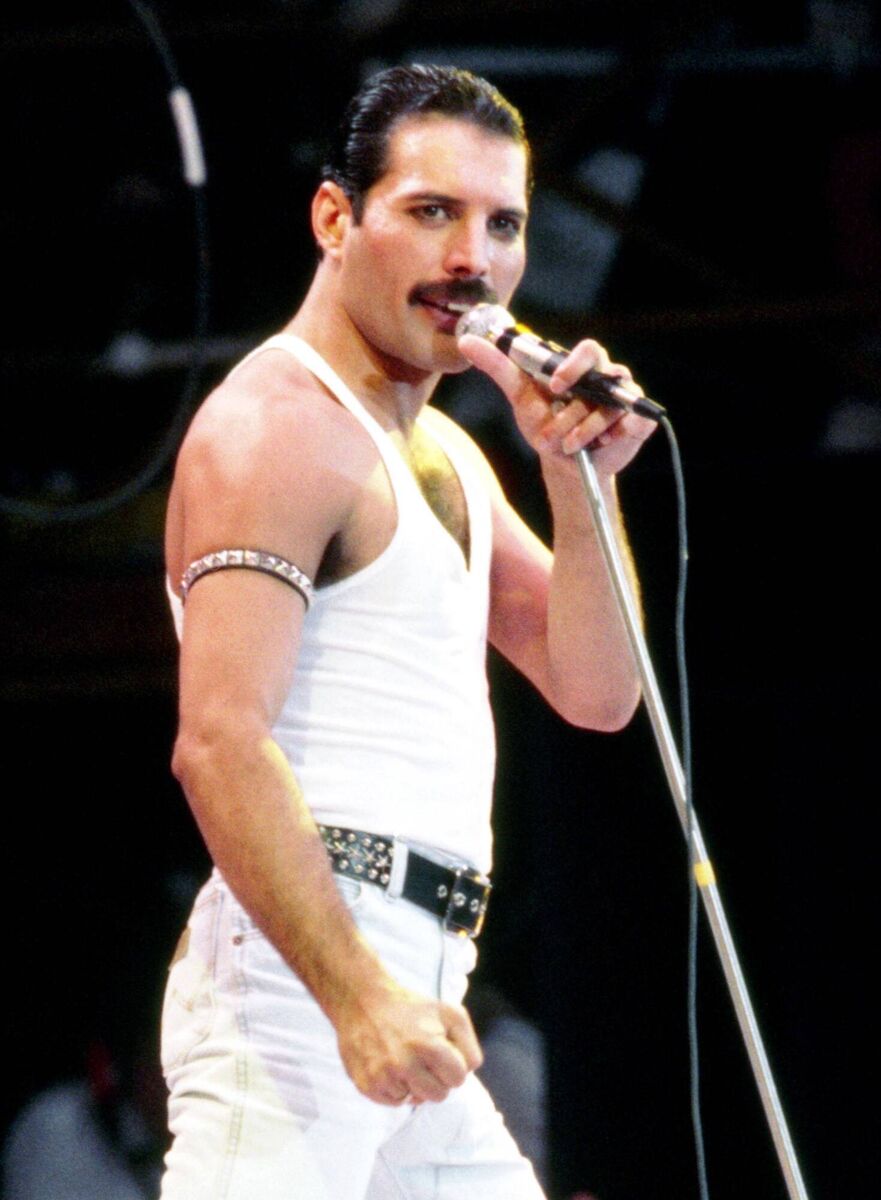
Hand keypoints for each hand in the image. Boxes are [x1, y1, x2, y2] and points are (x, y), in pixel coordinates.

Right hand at [335, 982, 482, 1105]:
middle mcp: (404, 1065)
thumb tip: (466, 1073)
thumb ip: (468, 1045)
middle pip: (439, 1095)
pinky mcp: (367, 1086)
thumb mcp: (450, 1014)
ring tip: (405, 1059)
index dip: (454, 1065)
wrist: (362, 1002)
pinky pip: (394, 1102)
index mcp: (429, 1046)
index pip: (459, 1078)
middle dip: (436, 1078)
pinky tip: (390, 1066)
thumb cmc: (411, 1009)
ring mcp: (384, 1078)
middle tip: (423, 1057)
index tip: (443, 1051)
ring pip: (416, 1100)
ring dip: (415, 1084)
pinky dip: (396, 1088)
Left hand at [458, 332, 655, 476]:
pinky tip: (602, 445)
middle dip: (577, 409)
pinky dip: (617, 435)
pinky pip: (635, 423)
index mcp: (582, 367)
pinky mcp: (637, 423)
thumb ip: (498, 367)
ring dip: (588, 429)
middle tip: (558, 432)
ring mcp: (625, 400)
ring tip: (569, 446)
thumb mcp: (520, 395)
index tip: (554, 386)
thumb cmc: (544, 422)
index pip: (588, 351)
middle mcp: (608, 378)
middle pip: (603, 378)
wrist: (564, 461)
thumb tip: (466, 341)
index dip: (573, 366)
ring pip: (614, 406)